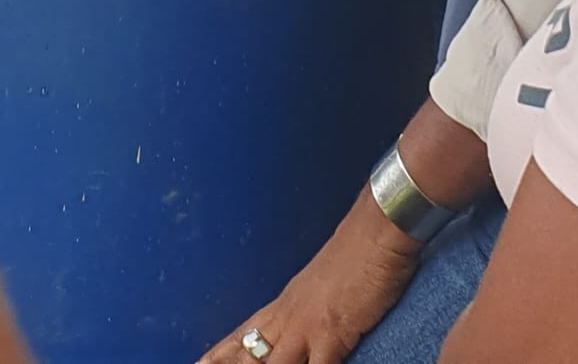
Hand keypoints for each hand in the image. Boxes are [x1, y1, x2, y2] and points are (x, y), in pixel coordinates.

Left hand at [198, 193, 420, 363]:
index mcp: (286, 304)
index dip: (218, 355)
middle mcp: (289, 318)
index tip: (198, 363)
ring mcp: (306, 329)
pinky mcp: (331, 335)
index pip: (243, 337)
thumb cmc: (360, 249)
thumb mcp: (326, 280)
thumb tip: (314, 317)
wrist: (380, 227)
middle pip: (248, 358)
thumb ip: (313, 304)